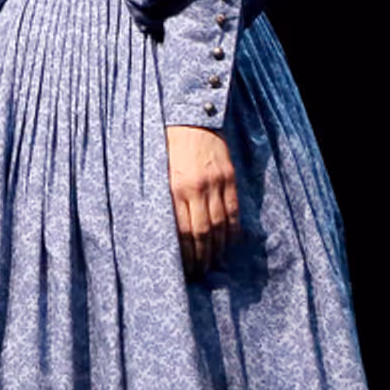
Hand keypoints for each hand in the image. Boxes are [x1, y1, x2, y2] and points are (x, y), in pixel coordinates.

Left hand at [166, 125, 240, 281]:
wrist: (189, 116)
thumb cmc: (165, 146)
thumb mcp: (156, 172)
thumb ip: (162, 199)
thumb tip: (164, 231)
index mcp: (174, 188)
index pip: (182, 232)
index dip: (184, 254)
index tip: (182, 269)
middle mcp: (196, 188)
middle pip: (202, 233)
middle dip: (200, 257)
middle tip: (198, 273)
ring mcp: (215, 183)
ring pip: (219, 225)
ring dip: (216, 248)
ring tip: (212, 264)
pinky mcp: (229, 176)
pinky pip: (233, 209)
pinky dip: (232, 229)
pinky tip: (228, 243)